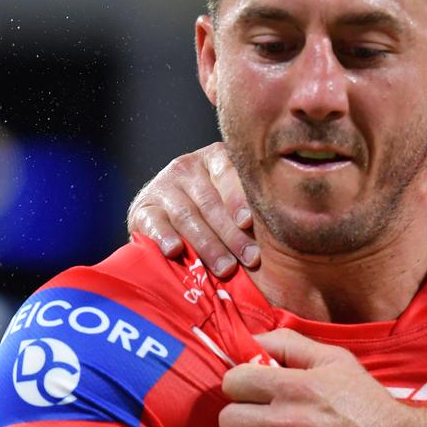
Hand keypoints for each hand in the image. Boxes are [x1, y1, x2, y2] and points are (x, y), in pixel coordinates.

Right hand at [125, 142, 257, 277]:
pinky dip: (165, 237)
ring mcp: (162, 187)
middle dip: (232, 233)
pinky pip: (154, 223)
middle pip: (210, 202)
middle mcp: (186, 167)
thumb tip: (284, 228)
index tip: (249, 221)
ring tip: (226, 268)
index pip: (228, 172)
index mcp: (214, 159)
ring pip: (187, 216)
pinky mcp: (142, 209)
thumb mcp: (231, 202)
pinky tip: (176, 251)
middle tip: (251, 258)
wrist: (165, 217)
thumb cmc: (215, 213)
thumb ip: (250, 209)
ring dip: (208, 244)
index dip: (238, 197)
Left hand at [219, 329, 415, 426]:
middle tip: (259, 423)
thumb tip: (253, 340)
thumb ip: (291, 344)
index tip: (254, 394)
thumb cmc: (367, 404)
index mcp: (293, 387)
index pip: (232, 382)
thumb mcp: (336, 361)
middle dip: (240, 419)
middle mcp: (285, 422)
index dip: (240, 386)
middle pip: (227, 419)